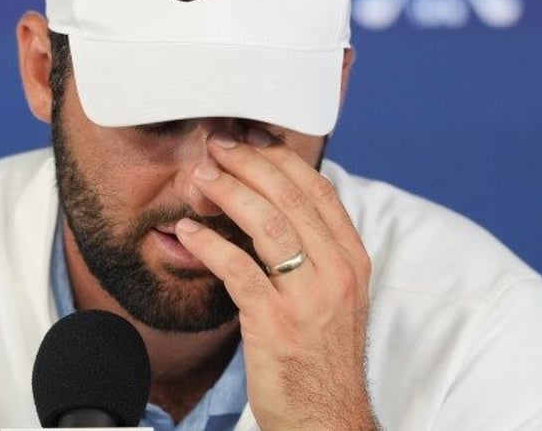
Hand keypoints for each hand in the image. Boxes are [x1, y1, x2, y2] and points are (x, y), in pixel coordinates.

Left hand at [175, 128, 376, 430]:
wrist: (326, 417)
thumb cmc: (322, 352)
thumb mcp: (334, 294)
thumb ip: (313, 249)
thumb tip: (272, 204)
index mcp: (353, 259)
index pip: (319, 189)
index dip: (281, 157)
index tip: (251, 138)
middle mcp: (338, 272)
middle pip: (292, 197)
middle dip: (250, 163)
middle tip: (218, 145)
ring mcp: (309, 298)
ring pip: (268, 224)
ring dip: (229, 193)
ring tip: (200, 178)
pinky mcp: (276, 324)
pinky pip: (238, 270)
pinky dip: (209, 244)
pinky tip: (188, 231)